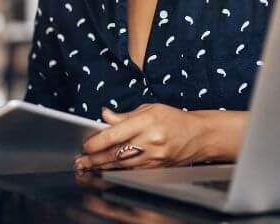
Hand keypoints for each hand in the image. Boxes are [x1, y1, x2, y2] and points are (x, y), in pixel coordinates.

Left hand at [74, 103, 210, 170]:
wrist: (198, 136)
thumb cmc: (175, 119)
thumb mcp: (151, 109)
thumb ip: (126, 115)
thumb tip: (105, 115)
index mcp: (148, 122)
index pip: (116, 133)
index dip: (97, 141)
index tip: (86, 144)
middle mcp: (150, 140)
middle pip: (116, 152)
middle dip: (95, 157)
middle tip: (80, 159)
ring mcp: (153, 157)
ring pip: (122, 164)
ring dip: (102, 166)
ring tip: (87, 166)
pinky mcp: (156, 167)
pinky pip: (132, 169)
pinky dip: (117, 169)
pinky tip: (107, 169)